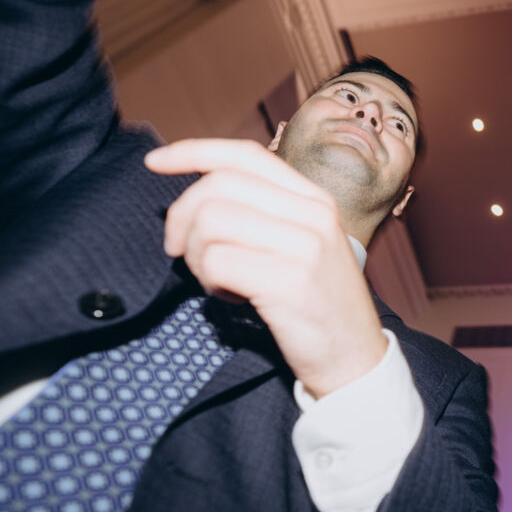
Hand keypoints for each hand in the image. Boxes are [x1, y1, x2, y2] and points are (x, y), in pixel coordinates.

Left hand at [146, 139, 386, 397]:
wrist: (355, 360)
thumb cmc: (318, 305)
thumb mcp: (303, 246)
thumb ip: (264, 215)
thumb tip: (196, 201)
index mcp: (314, 199)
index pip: (245, 155)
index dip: (194, 152)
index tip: (156, 162)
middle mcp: (313, 214)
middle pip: (219, 185)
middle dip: (182, 216)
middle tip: (179, 250)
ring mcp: (304, 246)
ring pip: (211, 222)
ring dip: (196, 255)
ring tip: (217, 280)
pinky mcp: (288, 282)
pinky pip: (216, 263)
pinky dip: (209, 283)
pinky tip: (231, 298)